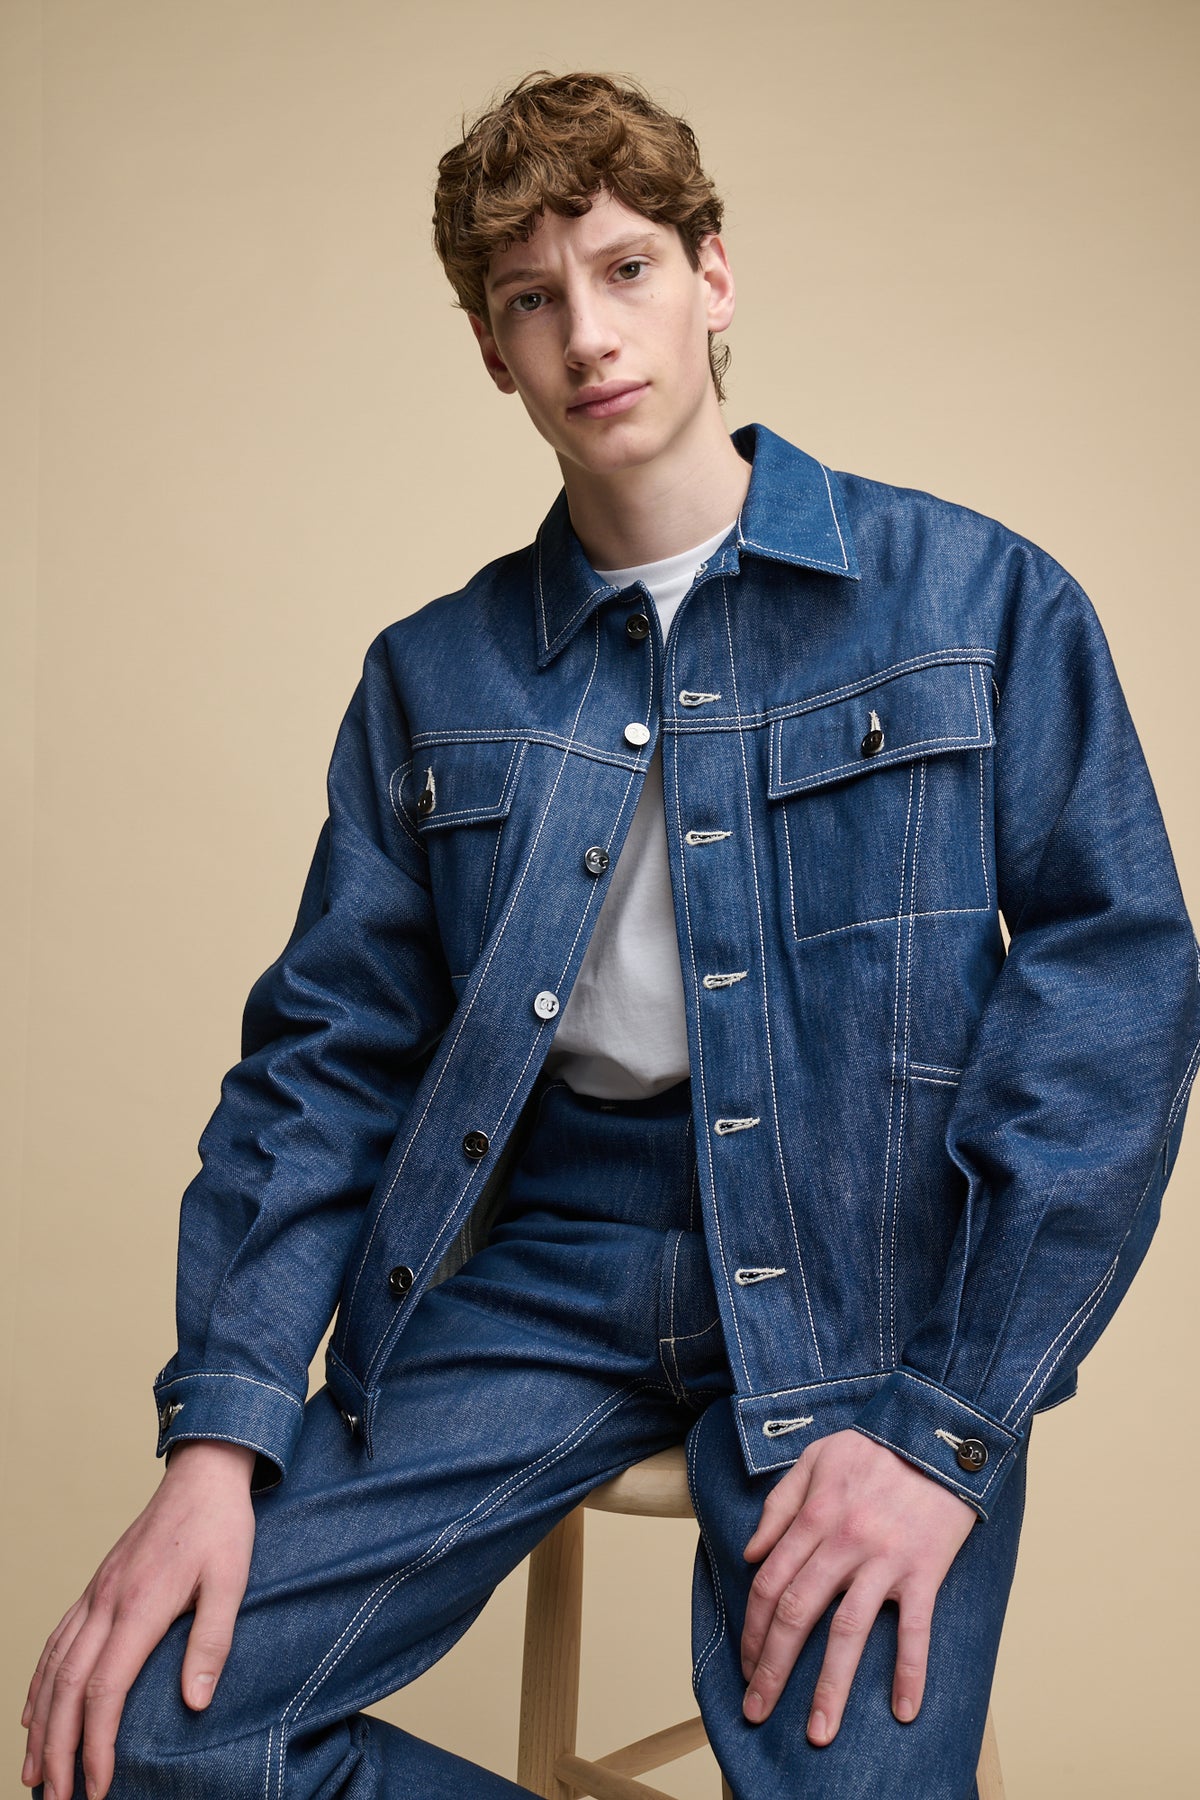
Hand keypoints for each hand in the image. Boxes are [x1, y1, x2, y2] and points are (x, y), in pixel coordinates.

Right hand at [21, 1440, 256, 1799]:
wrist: (205, 1472)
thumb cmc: (223, 1526)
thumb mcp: (233, 1580)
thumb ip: (212, 1641)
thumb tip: (194, 1703)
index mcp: (140, 1606)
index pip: (105, 1691)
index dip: (96, 1745)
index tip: (98, 1790)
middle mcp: (107, 1603)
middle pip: (66, 1689)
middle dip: (57, 1751)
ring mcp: (96, 1594)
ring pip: (52, 1668)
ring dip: (39, 1725)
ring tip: (33, 1774)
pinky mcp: (97, 1587)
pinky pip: (57, 1641)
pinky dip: (39, 1683)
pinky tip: (33, 1711)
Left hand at [740, 1428, 976, 1744]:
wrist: (938, 1433)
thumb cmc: (874, 1446)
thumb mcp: (815, 1458)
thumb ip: (779, 1504)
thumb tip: (751, 1552)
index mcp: (814, 1515)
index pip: (770, 1583)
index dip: (751, 1629)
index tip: (745, 1665)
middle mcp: (843, 1541)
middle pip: (797, 1613)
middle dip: (772, 1667)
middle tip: (757, 1711)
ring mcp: (884, 1559)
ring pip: (848, 1631)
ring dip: (830, 1686)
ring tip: (818, 1732)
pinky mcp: (924, 1570)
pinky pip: (916, 1629)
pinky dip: (910, 1671)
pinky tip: (905, 1711)